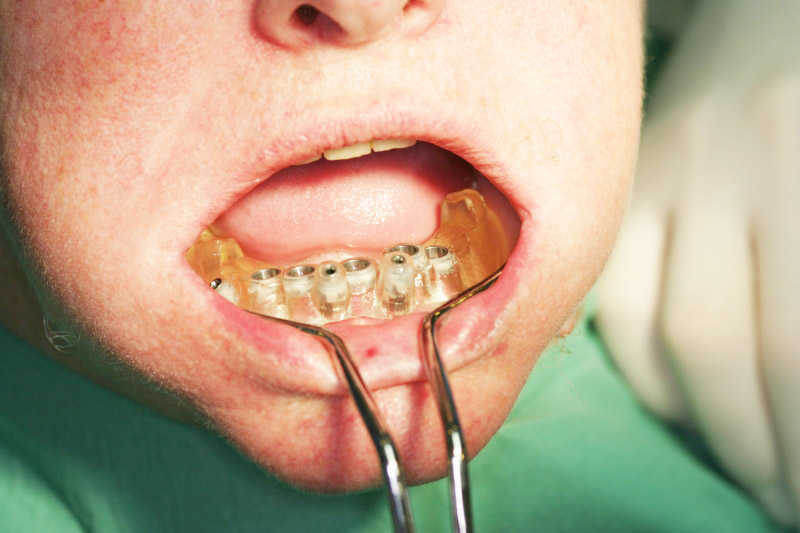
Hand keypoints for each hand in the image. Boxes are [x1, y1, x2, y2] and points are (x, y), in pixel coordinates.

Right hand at [596, 2, 798, 525]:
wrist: (776, 2)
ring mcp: (663, 178)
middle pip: (731, 349)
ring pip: (671, 336)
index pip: (799, 346)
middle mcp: (729, 166)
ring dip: (714, 429)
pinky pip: (623, 306)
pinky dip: (651, 374)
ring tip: (753, 475)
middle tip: (787, 503)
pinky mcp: (628, 192)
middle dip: (768, 451)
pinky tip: (688, 408)